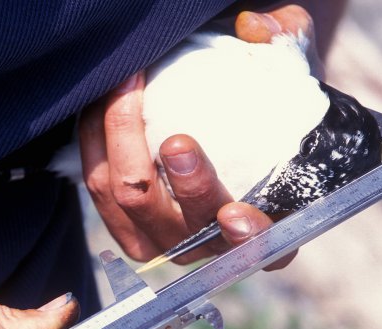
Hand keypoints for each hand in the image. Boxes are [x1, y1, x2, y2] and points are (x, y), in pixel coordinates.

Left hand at [79, 4, 321, 269]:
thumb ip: (282, 42)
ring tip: (128, 86)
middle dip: (183, 187)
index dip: (250, 239)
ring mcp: (165, 242)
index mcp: (267, 226)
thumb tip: (253, 27)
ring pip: (131, 203)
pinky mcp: (125, 228)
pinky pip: (98, 188)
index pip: (266, 248)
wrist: (220, 122)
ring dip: (123, 143)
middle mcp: (213, 247)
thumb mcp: (284, 66)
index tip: (236, 213)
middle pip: (185, 227)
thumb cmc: (263, 102)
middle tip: (178, 140)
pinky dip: (96, 141)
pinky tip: (105, 99)